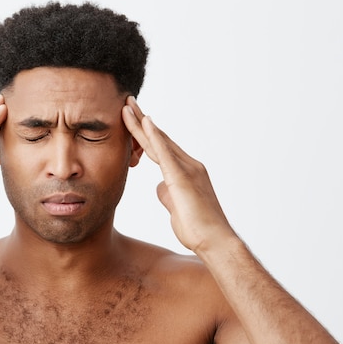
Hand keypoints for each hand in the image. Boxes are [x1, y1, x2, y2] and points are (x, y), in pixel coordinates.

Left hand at [122, 96, 235, 253]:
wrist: (214, 241)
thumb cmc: (197, 228)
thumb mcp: (176, 207)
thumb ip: (168, 193)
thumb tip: (160, 186)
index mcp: (185, 172)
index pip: (160, 148)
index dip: (145, 133)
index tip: (133, 118)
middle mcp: (189, 165)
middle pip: (159, 138)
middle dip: (141, 120)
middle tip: (127, 102)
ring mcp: (187, 169)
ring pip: (159, 141)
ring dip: (142, 123)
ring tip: (128, 106)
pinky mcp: (183, 178)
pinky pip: (165, 154)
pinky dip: (154, 137)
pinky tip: (145, 123)